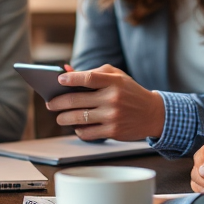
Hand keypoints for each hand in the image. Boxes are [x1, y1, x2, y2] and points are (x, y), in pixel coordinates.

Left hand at [46, 65, 164, 140]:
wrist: (154, 114)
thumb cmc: (129, 91)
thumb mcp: (116, 76)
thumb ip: (93, 73)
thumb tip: (66, 71)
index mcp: (114, 82)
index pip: (88, 78)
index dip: (71, 78)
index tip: (59, 79)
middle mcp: (112, 99)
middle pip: (77, 100)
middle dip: (58, 102)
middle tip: (49, 103)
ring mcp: (112, 116)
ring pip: (78, 118)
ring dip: (63, 118)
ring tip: (59, 117)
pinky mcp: (113, 131)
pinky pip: (87, 132)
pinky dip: (78, 130)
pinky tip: (76, 126)